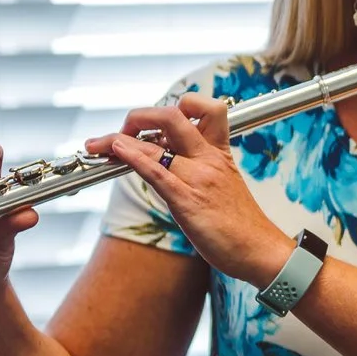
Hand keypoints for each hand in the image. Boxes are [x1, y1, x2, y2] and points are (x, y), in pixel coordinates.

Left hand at [93, 95, 290, 286]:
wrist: (260, 250)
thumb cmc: (240, 222)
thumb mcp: (223, 182)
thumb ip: (198, 166)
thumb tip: (167, 158)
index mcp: (219, 151)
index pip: (205, 108)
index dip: (180, 105)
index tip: (157, 122)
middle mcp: (208, 158)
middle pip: (173, 116)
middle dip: (140, 116)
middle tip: (123, 130)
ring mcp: (198, 177)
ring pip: (156, 144)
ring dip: (118, 138)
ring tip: (96, 144)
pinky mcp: (188, 201)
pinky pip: (157, 172)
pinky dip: (132, 157)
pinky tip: (115, 151)